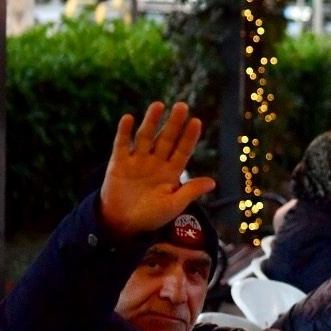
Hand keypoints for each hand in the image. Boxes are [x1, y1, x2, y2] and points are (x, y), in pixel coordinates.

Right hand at [98, 102, 216, 236]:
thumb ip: (189, 192)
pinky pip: (121, 144)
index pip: (183, 151)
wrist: (122, 225)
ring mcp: (137, 161)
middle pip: (166, 139)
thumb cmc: (150, 217)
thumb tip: (212, 182)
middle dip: (174, 123)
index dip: (189, 137)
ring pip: (146, 137)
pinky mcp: (118, 163)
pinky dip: (124, 131)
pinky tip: (128, 118)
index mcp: (171, 172)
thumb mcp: (172, 206)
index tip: (196, 122)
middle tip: (182, 106)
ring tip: (158, 105)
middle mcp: (156, 162)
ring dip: (151, 121)